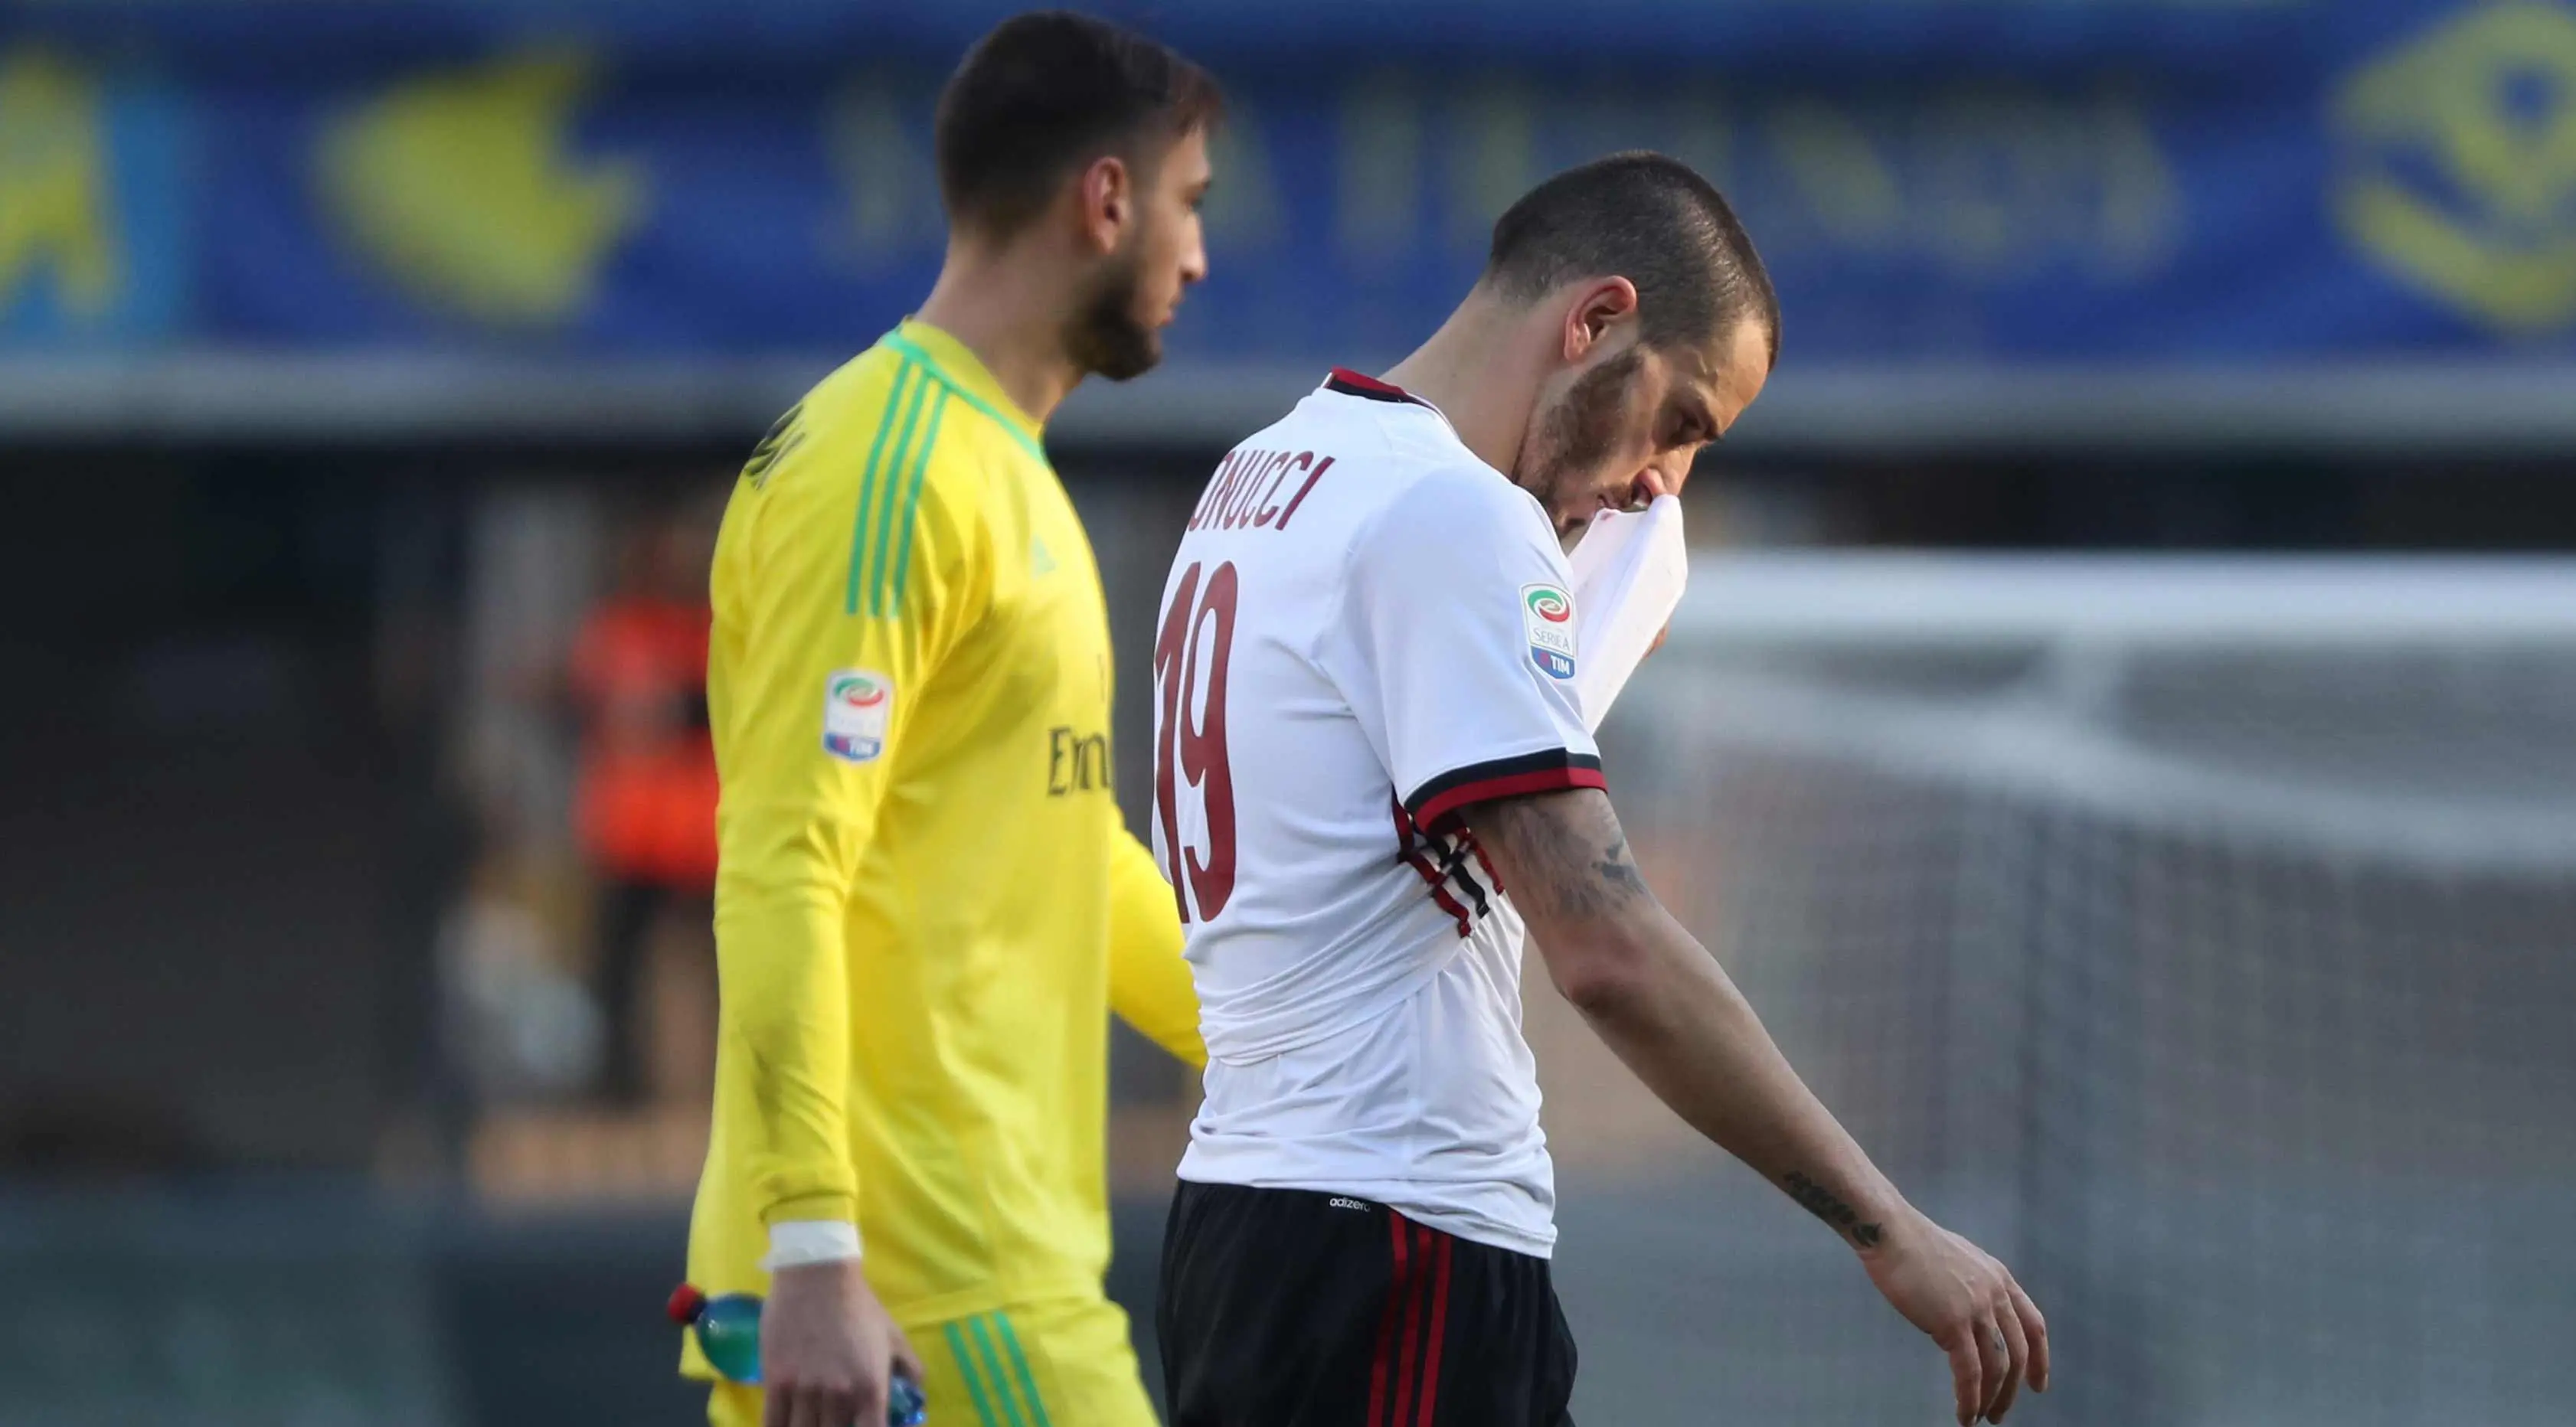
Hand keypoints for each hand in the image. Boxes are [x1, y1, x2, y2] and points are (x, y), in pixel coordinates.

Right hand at [760, 1260, 924, 1426]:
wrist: (818, 1275)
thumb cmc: (860, 1306)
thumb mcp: (894, 1338)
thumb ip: (910, 1371)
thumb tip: (917, 1398)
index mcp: (871, 1388)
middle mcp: (839, 1395)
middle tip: (835, 1419)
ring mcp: (805, 1390)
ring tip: (814, 1420)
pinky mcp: (775, 1382)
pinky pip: (773, 1423)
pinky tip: (787, 1425)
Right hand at [1860, 1210, 2050, 1424]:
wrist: (1891, 1232)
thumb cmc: (1911, 1243)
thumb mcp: (1957, 1260)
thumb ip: (1971, 1286)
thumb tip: (1964, 1317)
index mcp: (1999, 1278)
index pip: (2033, 1325)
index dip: (2039, 1358)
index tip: (2037, 1384)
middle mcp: (1995, 1294)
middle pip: (2019, 1353)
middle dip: (2012, 1389)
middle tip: (2001, 1412)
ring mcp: (1977, 1309)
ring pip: (1997, 1367)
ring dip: (1991, 1399)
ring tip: (1981, 1417)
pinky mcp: (1953, 1323)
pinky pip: (1970, 1372)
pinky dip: (1970, 1398)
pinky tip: (1964, 1414)